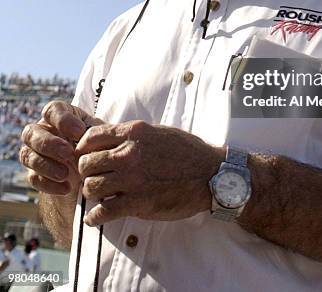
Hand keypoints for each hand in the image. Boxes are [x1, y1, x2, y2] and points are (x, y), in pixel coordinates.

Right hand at [19, 100, 103, 195]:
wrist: (93, 173)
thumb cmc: (98, 146)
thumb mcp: (100, 137)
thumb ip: (95, 135)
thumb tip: (89, 138)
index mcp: (60, 116)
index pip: (52, 110)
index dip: (62, 119)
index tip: (79, 132)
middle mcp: (43, 131)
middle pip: (31, 132)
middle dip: (49, 144)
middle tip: (68, 154)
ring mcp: (35, 152)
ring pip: (26, 155)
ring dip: (45, 165)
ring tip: (65, 174)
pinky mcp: (34, 173)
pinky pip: (32, 177)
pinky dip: (48, 184)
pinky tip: (66, 188)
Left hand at [75, 120, 223, 225]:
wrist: (210, 174)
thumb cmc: (187, 151)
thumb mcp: (158, 132)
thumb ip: (132, 135)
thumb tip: (109, 140)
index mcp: (134, 132)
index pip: (91, 136)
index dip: (84, 148)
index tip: (87, 156)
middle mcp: (129, 153)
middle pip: (85, 163)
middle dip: (86, 172)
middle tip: (95, 177)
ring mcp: (132, 179)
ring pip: (90, 187)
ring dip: (92, 193)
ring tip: (100, 195)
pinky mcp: (138, 203)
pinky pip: (102, 211)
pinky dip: (95, 217)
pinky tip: (98, 216)